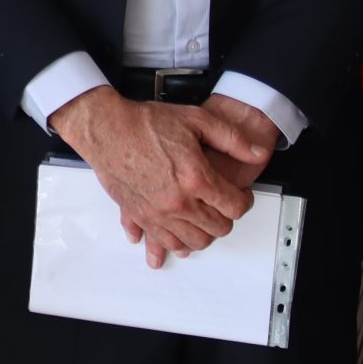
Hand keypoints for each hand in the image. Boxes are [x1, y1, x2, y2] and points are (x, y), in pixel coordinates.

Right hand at [49, 88, 264, 266]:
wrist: (106, 128)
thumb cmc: (144, 123)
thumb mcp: (196, 119)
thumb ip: (232, 138)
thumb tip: (257, 152)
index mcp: (195, 178)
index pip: (235, 206)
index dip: (244, 200)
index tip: (240, 195)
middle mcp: (178, 202)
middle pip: (217, 229)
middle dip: (226, 218)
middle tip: (222, 204)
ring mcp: (157, 212)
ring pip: (193, 242)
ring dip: (203, 235)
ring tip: (203, 220)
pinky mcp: (139, 215)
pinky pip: (161, 241)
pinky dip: (171, 244)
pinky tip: (174, 239)